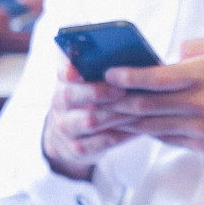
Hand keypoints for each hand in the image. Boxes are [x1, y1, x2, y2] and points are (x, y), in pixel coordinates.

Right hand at [42, 60, 137, 179]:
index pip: (62, 70)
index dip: (68, 67)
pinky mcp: (78, 148)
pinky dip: (121, 134)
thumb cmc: (92, 100)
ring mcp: (67, 127)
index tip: (78, 68)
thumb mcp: (90, 81)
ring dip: (117, 114)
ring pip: (89, 120)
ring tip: (140, 110)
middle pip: (71, 95)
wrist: (69, 136)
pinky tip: (139, 128)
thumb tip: (142, 56)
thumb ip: (105, 67)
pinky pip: (101, 142)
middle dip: (98, 91)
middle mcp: (60, 103)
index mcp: (64, 81)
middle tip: (122, 89)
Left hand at [101, 36, 203, 158]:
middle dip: (114, 102)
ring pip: (150, 126)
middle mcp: (199, 103)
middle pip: (144, 105)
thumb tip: (171, 54)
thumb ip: (196, 47)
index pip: (154, 77)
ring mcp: (200, 127)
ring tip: (102, 116)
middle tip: (91, 98)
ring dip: (124, 121)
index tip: (107, 74)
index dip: (126, 77)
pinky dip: (147, 132)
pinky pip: (167, 138)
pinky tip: (134, 126)